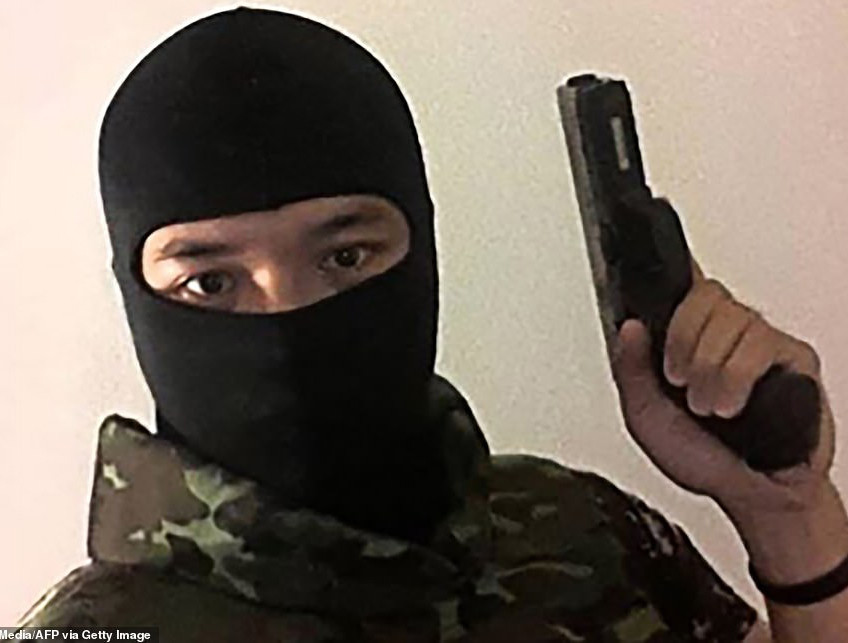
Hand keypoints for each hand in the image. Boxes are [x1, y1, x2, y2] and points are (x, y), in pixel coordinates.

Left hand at [609, 256, 836, 516]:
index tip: (651, 238)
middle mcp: (724, 332)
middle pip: (702, 294)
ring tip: (705, 406)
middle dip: (681, 339)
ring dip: (707, 368)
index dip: (669, 261)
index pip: (680, 285)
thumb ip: (631, 371)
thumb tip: (629, 327)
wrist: (751, 494)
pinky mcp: (794, 357)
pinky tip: (730, 405)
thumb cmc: (702, 456)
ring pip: (730, 319)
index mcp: (687, 339)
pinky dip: (735, 378)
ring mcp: (760, 341)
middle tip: (677, 380)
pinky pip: (760, 345)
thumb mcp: (646, 417)